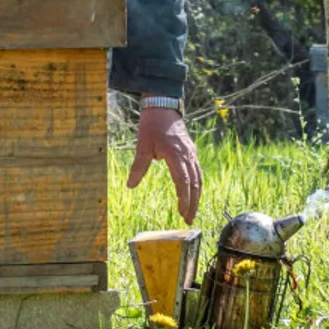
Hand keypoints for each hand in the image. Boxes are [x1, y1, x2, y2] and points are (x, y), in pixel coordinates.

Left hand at [126, 103, 200, 223]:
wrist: (163, 107)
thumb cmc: (151, 126)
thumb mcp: (142, 145)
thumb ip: (138, 166)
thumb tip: (130, 186)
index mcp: (175, 155)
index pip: (183, 182)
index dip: (184, 199)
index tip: (182, 213)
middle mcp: (187, 155)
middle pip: (195, 184)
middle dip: (192, 203)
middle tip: (189, 220)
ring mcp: (191, 153)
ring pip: (199, 178)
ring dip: (196, 196)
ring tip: (191, 211)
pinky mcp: (191, 151)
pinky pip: (198, 171)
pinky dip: (197, 185)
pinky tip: (193, 194)